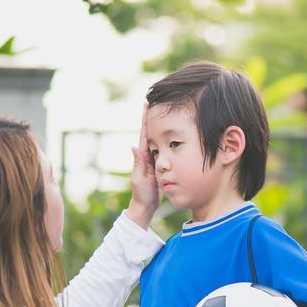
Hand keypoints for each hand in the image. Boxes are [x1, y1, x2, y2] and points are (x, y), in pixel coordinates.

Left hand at [125, 102, 157, 228]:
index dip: (146, 119)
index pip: (145, 134)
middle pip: (152, 133)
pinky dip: (168, 141)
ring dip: (161, 127)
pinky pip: (165, 151)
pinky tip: (173, 133)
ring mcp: (154, 160)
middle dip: (153, 117)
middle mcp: (148, 156)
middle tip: (157, 100)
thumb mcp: (140, 179)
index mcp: (143, 156)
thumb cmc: (141, 195)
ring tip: (165, 112)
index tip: (147, 104)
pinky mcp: (161, 166)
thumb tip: (133, 146)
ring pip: (159, 140)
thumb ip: (138, 164)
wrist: (146, 206)